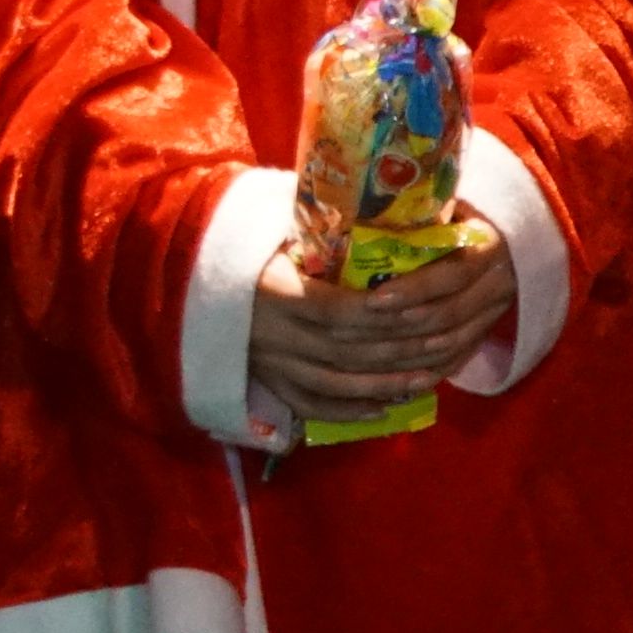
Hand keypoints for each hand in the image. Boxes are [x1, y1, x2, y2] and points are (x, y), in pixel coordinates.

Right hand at [244, 214, 509, 412]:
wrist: (189, 277)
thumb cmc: (247, 247)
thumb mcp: (278, 235)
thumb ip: (324, 238)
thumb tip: (388, 222)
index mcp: (274, 291)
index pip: (336, 310)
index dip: (380, 314)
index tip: (421, 309)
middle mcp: (271, 333)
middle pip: (345, 349)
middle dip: (399, 351)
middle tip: (443, 345)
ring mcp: (268, 362)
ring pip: (333, 383)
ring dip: (383, 385)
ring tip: (425, 381)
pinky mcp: (266, 381)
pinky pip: (308, 405)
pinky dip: (347, 411)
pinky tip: (383, 410)